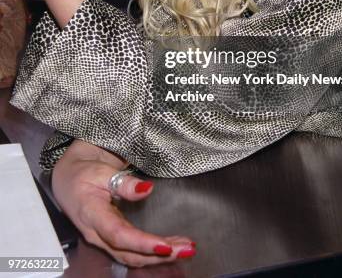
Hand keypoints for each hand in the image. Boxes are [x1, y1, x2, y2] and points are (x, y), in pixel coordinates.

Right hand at [52, 141, 195, 267]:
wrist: (67, 178)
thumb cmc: (83, 172)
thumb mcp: (101, 171)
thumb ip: (123, 182)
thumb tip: (147, 189)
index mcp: (92, 214)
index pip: (118, 234)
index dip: (142, 243)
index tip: (166, 246)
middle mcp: (96, 233)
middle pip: (129, 252)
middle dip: (159, 254)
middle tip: (187, 248)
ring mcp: (103, 239)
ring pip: (131, 256)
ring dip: (159, 256)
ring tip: (185, 247)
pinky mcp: (110, 238)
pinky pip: (131, 252)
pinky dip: (152, 253)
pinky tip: (170, 247)